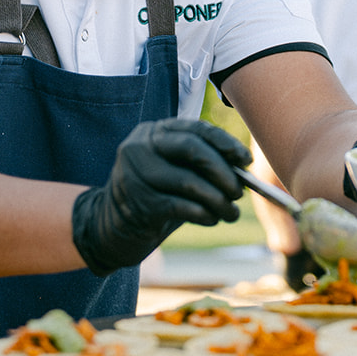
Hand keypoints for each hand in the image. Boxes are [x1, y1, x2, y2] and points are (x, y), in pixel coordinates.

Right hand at [72, 119, 251, 275]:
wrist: (111, 227)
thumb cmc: (154, 195)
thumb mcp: (174, 172)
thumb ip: (200, 165)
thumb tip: (242, 169)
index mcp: (152, 132)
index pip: (195, 129)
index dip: (225, 143)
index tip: (246, 160)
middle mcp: (139, 146)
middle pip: (192, 149)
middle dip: (223, 171)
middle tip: (240, 191)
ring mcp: (134, 174)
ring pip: (189, 181)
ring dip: (218, 199)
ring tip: (230, 212)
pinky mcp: (137, 203)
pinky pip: (180, 206)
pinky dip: (203, 214)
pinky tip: (211, 219)